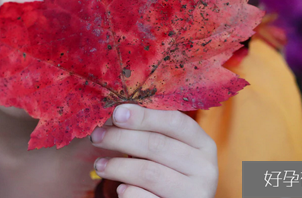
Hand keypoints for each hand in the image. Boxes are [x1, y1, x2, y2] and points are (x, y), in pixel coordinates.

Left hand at [89, 104, 217, 197]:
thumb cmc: (166, 169)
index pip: (175, 121)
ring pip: (149, 173)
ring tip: (99, 165)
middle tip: (96, 136)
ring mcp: (195, 193)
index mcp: (203, 143)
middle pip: (157, 145)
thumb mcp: (166, 147)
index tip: (116, 113)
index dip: (144, 116)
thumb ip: (148, 129)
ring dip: (118, 166)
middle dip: (121, 138)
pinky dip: (127, 191)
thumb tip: (118, 112)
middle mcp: (205, 168)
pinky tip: (120, 188)